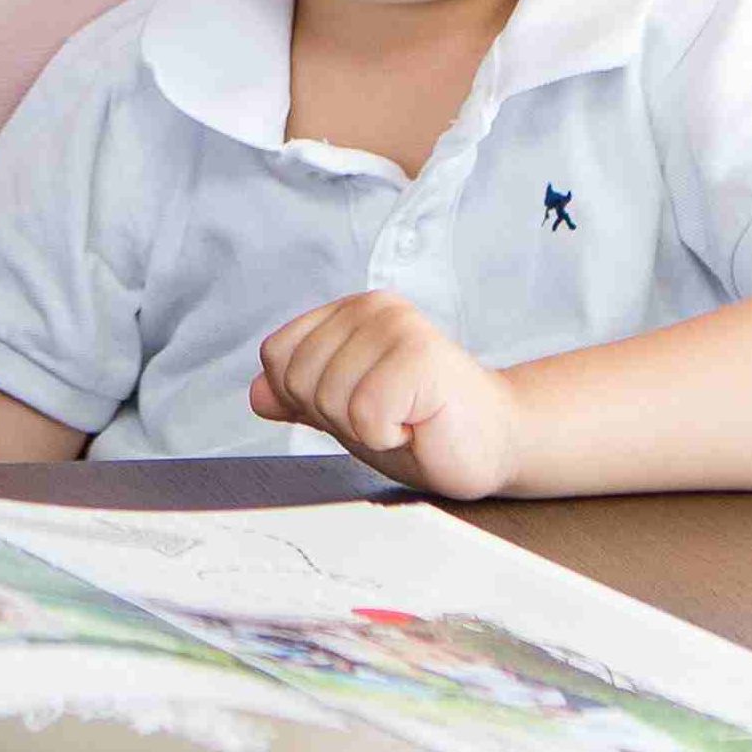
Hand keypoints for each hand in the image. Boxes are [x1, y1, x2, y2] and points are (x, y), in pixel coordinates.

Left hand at [250, 291, 524, 499]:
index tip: (359, 406)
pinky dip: (389, 437)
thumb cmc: (424, 426)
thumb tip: (256, 394)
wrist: (495, 444)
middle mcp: (372, 307)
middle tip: (388, 416)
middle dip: (336, 417)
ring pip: (327, 398)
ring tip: (406, 418)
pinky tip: (419, 425)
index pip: (276, 356)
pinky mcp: (420, 357)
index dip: (307, 399)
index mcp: (348, 311)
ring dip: (365, 429)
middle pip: (297, 378)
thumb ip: (299, 397)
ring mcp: (397, 326)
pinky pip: (364, 416)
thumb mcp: (347, 411)